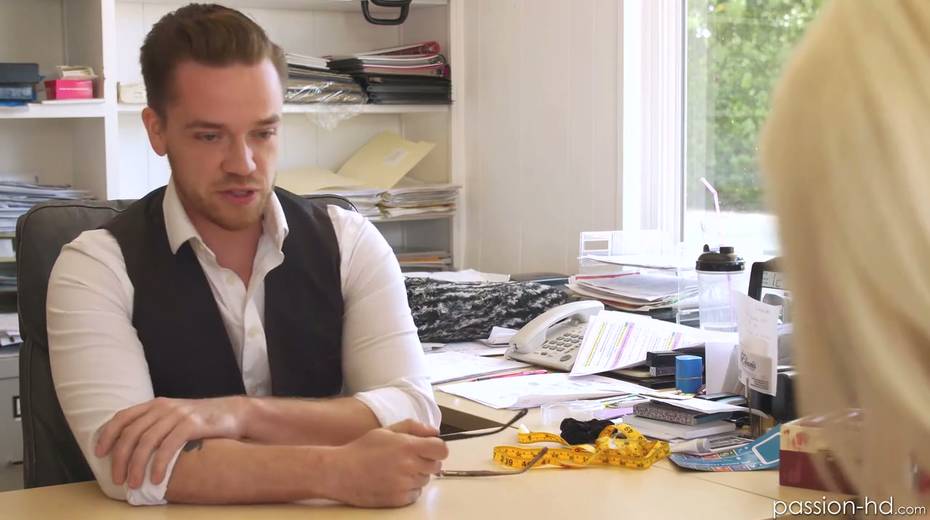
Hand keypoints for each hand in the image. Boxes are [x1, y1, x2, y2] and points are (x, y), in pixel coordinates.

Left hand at [95, 396, 247, 488]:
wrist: (234, 413)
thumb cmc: (202, 421)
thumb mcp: (175, 417)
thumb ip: (156, 426)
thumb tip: (131, 449)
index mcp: (155, 405)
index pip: (122, 417)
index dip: (108, 435)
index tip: (100, 454)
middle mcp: (163, 407)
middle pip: (131, 433)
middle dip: (120, 459)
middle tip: (118, 479)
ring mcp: (178, 415)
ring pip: (147, 441)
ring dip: (136, 466)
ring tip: (134, 484)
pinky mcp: (192, 425)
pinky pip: (168, 446)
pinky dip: (159, 464)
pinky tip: (157, 478)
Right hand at [324, 419, 448, 507]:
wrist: (341, 472)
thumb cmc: (362, 450)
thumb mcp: (386, 430)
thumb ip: (413, 427)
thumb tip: (434, 431)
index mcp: (408, 446)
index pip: (441, 449)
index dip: (437, 449)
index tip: (430, 449)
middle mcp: (409, 466)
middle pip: (435, 466)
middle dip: (426, 462)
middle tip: (409, 460)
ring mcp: (404, 484)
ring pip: (425, 480)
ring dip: (416, 476)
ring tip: (396, 470)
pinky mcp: (399, 499)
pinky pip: (415, 494)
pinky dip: (408, 489)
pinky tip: (392, 482)